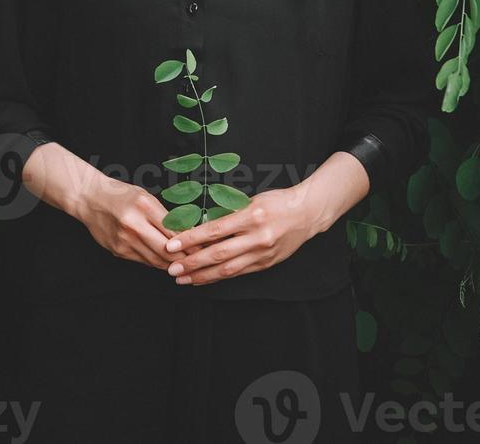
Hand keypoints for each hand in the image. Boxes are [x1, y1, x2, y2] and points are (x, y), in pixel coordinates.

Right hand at [21, 143, 201, 271]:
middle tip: (199, 261)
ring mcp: (124, 241)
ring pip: (155, 260)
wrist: (89, 199)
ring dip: (172, 264)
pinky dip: (156, 263)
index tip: (204, 247)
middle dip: (185, 258)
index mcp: (144, 206)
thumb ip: (163, 214)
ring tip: (186, 265)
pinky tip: (165, 263)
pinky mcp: (118, 251)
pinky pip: (143, 261)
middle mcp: (134, 224)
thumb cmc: (120, 194)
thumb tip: (185, 232)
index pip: (173, 230)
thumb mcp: (145, 197)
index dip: (191, 243)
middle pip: (166, 249)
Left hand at [162, 187, 318, 285]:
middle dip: (193, 263)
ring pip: (228, 269)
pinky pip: (239, 273)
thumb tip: (202, 226)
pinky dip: (219, 277)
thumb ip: (230, 213)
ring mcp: (262, 253)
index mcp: (251, 216)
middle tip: (172, 269)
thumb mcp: (252, 200)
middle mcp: (257, 237)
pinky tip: (205, 279)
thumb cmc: (277, 202)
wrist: (307, 214)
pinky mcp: (266, 264)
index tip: (173, 244)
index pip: (215, 230)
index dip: (192, 239)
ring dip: (202, 275)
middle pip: (219, 254)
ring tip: (183, 279)